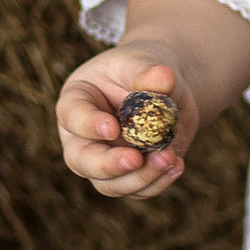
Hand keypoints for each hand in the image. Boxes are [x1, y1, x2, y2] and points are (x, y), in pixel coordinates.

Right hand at [56, 41, 196, 199]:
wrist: (164, 88)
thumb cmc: (142, 69)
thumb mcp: (142, 61)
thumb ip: (148, 71)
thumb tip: (164, 79)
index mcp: (76, 101)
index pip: (72, 116)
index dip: (88, 125)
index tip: (113, 128)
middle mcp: (82, 137)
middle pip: (81, 160)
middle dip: (108, 165)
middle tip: (134, 160)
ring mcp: (104, 160)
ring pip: (110, 184)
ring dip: (140, 177)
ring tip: (169, 159)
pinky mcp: (129, 175)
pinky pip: (138, 189)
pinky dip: (158, 182)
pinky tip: (177, 165)